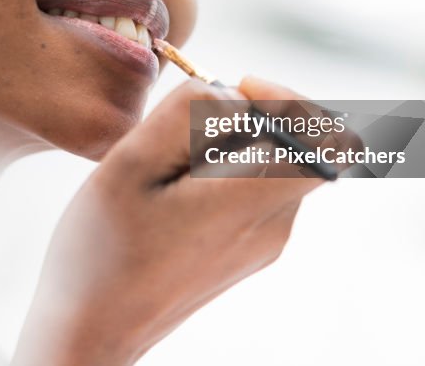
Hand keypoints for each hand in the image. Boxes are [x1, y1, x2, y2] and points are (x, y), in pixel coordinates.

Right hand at [11, 75, 358, 365]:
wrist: (91, 331)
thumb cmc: (101, 252)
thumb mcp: (130, 164)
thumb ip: (185, 114)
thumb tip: (233, 94)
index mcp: (251, 202)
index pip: (333, 141)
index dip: (295, 100)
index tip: (239, 93)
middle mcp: (272, 225)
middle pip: (297, 144)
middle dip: (248, 116)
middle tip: (184, 127)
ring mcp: (263, 244)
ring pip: (272, 163)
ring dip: (228, 144)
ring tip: (166, 165)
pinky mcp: (246, 253)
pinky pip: (253, 189)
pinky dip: (220, 171)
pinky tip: (169, 190)